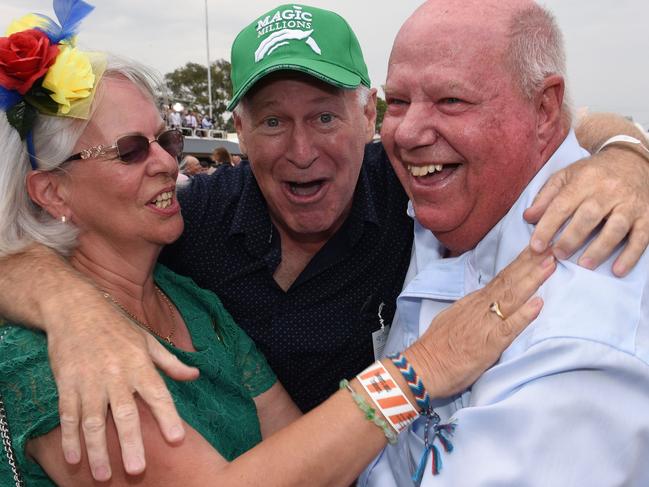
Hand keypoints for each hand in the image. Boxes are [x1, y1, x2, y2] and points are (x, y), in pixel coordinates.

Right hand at [48, 298, 198, 480]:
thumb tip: (195, 377)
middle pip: (125, 413)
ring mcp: (90, 380)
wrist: (75, 307)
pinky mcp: (67, 383)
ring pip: (94, 420)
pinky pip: (68, 414)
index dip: (168, 417)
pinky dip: (69, 437)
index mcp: (140, 363)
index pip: (158, 394)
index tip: (177, 439)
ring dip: (97, 450)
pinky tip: (72, 458)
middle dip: (130, 443)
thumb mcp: (147, 340)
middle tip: (137, 470)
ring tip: (102, 476)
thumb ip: (171, 363)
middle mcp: (116, 374)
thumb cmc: (116, 325)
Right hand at [406, 248, 554, 398]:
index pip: (501, 279)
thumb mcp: (453, 319)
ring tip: (550, 264)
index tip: (536, 250)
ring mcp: (485, 324)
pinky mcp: (489, 344)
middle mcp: (480, 308)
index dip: (520, 264)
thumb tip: (484, 303)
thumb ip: (471, 310)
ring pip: (512, 297)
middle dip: (531, 263)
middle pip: (509, 281)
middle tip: (551, 246)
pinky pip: (509, 327)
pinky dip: (524, 315)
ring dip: (532, 280)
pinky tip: (538, 304)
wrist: (423, 366)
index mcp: (473, 303)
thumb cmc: (436, 348)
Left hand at [524, 146, 648, 275]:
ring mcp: (629, 203)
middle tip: (558, 255)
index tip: (536, 246)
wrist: (632, 160)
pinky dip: (630, 255)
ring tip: (583, 265)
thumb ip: (546, 197)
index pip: (562, 205)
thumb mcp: (566, 176)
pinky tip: (618, 270)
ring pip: (616, 227)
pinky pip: (641, 237)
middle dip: (571, 238)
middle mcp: (608, 191)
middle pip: (589, 216)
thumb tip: (528, 218)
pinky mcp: (646, 215)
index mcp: (585, 180)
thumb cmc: (593, 172)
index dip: (547, 227)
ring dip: (599, 249)